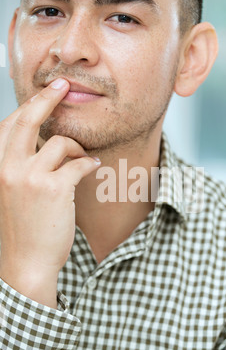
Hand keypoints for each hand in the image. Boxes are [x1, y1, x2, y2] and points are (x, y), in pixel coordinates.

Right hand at [0, 79, 100, 307]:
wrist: (25, 264)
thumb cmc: (23, 228)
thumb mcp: (12, 192)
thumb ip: (21, 165)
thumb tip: (46, 139)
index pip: (8, 125)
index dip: (28, 106)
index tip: (45, 92)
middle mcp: (6, 167)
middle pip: (26, 120)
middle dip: (47, 98)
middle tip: (63, 85)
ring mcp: (28, 177)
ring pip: (59, 142)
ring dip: (76, 148)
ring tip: (81, 160)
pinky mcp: (52, 189)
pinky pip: (79, 163)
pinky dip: (88, 164)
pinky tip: (93, 169)